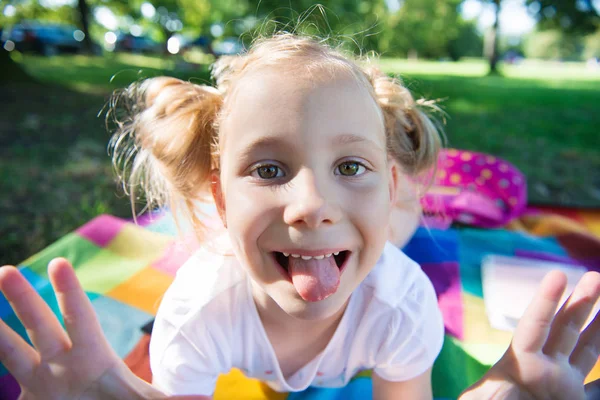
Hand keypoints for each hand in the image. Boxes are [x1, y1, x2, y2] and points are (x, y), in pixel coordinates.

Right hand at [0, 258, 178, 399]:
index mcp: (91, 356)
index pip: (80, 317)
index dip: (70, 293)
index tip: (59, 262)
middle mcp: (60, 363)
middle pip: (39, 325)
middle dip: (22, 299)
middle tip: (6, 270)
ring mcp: (39, 383)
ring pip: (11, 352)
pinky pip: (3, 389)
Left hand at [462, 270, 599, 399]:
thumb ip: (488, 395)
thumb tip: (485, 391)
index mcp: (519, 364)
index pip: (536, 325)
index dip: (545, 302)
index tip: (557, 275)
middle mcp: (544, 370)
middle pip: (566, 328)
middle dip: (582, 302)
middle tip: (596, 276)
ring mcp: (561, 386)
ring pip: (586, 349)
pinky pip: (599, 388)